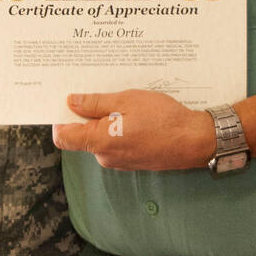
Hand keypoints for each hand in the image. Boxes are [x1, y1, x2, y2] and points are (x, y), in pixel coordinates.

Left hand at [52, 89, 215, 170]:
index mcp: (99, 142)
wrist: (194, 140)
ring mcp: (119, 162)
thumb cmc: (163, 119)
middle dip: (89, 115)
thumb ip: (95, 104)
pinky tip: (137, 117)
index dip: (61, 119)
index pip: (63, 137)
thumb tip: (71, 102)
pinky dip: (120, 129)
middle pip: (83, 135)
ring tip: (128, 104)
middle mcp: (105, 156)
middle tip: (106, 94)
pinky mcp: (132, 161)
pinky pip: (117, 143)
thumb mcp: (127, 101)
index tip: (67, 102)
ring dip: (108, 121)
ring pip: (101, 138)